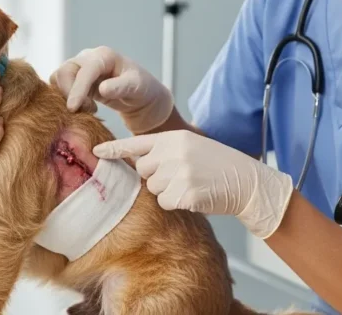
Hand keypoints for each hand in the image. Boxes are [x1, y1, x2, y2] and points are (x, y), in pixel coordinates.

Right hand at [49, 46, 172, 134]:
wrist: (142, 99)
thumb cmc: (143, 90)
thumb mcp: (138, 88)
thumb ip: (121, 87)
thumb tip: (102, 88)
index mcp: (105, 56)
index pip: (86, 70)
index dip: (77, 88)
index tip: (73, 107)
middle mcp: (88, 58)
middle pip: (65, 71)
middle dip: (70, 93)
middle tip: (90, 110)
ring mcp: (80, 69)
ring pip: (58, 79)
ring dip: (67, 97)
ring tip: (89, 109)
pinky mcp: (76, 81)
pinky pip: (60, 88)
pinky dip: (65, 99)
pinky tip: (84, 109)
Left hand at [93, 130, 292, 238]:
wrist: (245, 180)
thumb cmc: (216, 165)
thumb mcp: (190, 146)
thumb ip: (164, 151)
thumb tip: (137, 163)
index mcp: (174, 138)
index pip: (137, 143)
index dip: (115, 149)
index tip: (96, 153)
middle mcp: (174, 152)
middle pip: (142, 170)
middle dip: (155, 176)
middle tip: (179, 175)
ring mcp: (179, 173)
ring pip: (153, 188)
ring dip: (167, 191)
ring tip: (191, 184)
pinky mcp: (185, 193)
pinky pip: (165, 203)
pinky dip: (176, 203)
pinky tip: (194, 195)